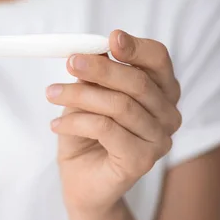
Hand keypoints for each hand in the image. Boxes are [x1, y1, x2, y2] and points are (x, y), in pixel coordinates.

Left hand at [47, 30, 181, 215]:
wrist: (81, 180)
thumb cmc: (86, 134)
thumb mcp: (87, 96)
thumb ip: (94, 75)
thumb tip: (87, 52)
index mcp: (161, 91)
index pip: (158, 60)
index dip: (136, 47)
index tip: (110, 38)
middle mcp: (168, 115)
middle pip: (139, 82)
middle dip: (101, 69)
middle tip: (70, 62)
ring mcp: (159, 140)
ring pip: (120, 106)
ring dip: (80, 95)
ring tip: (52, 94)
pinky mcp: (142, 161)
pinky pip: (107, 130)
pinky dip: (76, 122)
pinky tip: (56, 125)